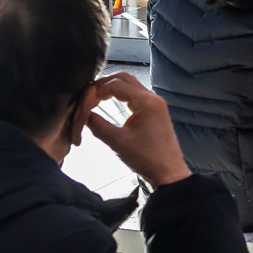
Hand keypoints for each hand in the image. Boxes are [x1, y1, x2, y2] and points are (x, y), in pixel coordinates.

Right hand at [85, 72, 191, 186]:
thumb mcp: (117, 142)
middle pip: (123, 79)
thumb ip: (98, 125)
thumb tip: (84, 115)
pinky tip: (109, 103)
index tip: (84, 104)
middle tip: (87, 97)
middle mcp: (153, 98)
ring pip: (129, 85)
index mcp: (147, 102)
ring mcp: (155, 104)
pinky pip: (135, 95)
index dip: (95, 92)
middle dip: (102, 85)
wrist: (168, 173)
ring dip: (111, 89)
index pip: (115, 85)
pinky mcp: (154, 111)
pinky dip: (120, 95)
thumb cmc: (146, 159)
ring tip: (95, 99)